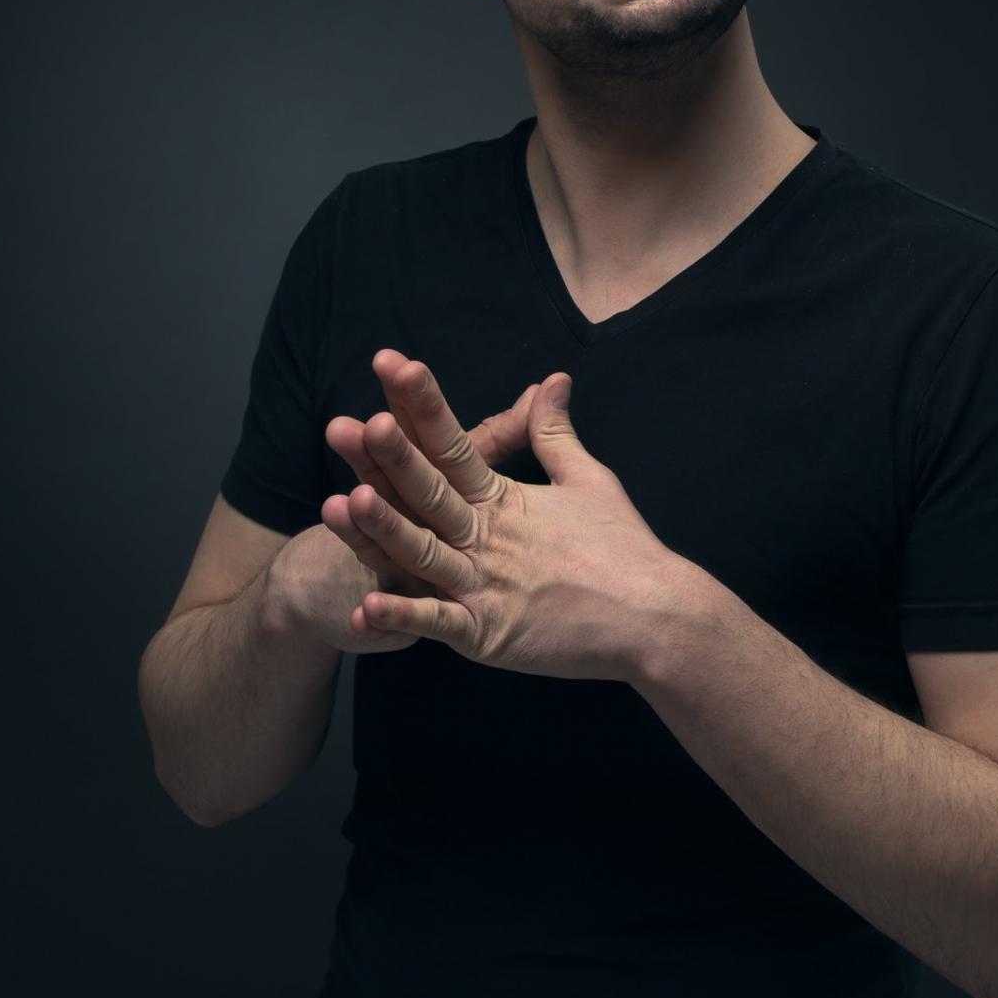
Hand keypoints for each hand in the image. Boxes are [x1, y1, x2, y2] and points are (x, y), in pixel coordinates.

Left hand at [322, 353, 682, 682]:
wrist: (657, 616)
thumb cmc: (625, 547)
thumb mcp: (589, 479)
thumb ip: (553, 434)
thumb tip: (551, 379)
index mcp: (504, 499)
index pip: (455, 441)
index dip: (419, 403)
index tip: (390, 363)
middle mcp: (489, 537)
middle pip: (429, 491)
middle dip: (387, 458)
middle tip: (346, 424)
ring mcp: (487, 587)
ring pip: (423, 554)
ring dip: (382, 530)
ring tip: (339, 502)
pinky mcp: (489, 635)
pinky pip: (437, 624)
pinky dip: (402, 617)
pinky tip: (364, 605)